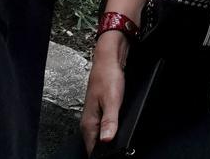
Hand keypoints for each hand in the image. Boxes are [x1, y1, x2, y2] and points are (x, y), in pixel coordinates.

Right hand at [81, 31, 127, 153]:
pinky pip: (103, 129)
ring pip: (100, 138)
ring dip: (109, 143)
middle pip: (95, 146)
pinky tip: (117, 131)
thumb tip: (107, 140)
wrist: (108, 60)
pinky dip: (110, 133)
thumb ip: (109, 121)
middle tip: (120, 150)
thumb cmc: (107, 77)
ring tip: (118, 142)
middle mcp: (89, 122)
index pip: (92, 151)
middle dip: (107, 151)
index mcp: (89, 123)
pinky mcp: (100, 112)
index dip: (103, 156)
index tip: (114, 156)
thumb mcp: (112, 100)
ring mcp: (94, 117)